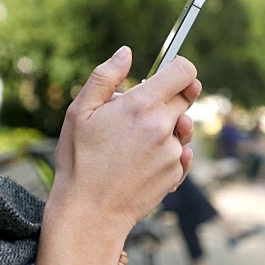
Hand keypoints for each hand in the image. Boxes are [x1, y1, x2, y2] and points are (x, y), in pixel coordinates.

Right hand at [50, 46, 200, 229]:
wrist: (89, 211)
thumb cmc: (79, 160)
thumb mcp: (79, 112)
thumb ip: (105, 77)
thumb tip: (126, 52)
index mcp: (142, 106)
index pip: (184, 72)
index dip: (180, 68)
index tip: (170, 73)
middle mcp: (163, 127)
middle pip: (185, 99)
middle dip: (167, 99)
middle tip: (140, 111)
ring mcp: (172, 152)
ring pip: (181, 128)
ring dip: (166, 128)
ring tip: (136, 141)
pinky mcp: (176, 174)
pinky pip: (180, 154)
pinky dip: (166, 153)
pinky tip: (141, 161)